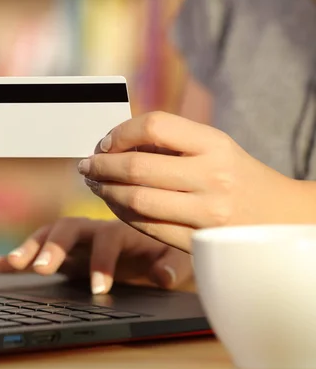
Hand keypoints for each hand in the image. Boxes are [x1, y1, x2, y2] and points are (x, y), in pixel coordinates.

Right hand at [0, 218, 191, 293]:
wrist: (148, 244)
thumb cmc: (160, 250)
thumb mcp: (172, 257)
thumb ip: (170, 266)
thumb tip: (162, 276)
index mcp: (118, 229)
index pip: (106, 241)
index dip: (102, 263)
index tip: (99, 289)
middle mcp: (90, 229)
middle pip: (66, 230)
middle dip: (52, 247)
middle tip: (40, 267)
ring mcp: (70, 239)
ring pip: (44, 236)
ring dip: (27, 248)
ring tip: (12, 264)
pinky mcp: (56, 252)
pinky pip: (30, 250)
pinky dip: (8, 258)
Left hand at [77, 112, 301, 251]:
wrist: (282, 218)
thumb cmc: (239, 177)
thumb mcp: (215, 147)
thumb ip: (172, 142)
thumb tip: (116, 143)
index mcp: (215, 144)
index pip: (154, 125)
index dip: (120, 133)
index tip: (104, 142)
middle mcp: (212, 176)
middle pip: (137, 167)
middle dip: (101, 166)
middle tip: (87, 166)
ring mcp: (206, 213)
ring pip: (136, 200)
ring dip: (106, 191)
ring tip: (96, 185)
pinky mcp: (198, 243)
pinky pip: (146, 227)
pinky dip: (122, 215)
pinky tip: (115, 206)